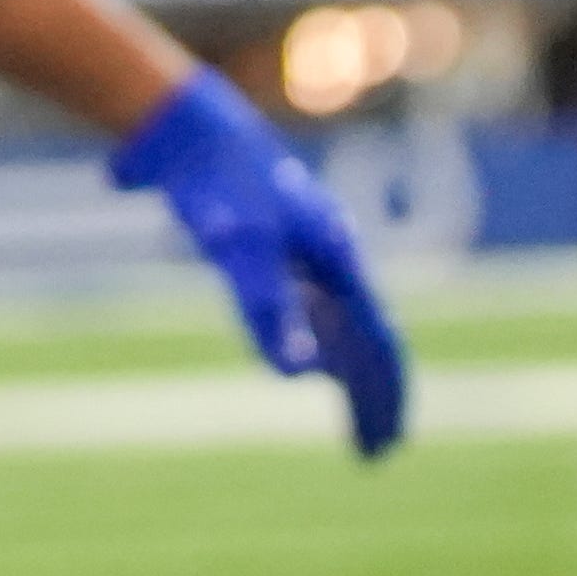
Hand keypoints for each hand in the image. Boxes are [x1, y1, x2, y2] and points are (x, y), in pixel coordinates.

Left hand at [110, 69, 405, 456]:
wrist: (191, 126)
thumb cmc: (222, 188)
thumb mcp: (242, 250)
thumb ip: (268, 309)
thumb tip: (294, 373)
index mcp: (338, 259)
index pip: (378, 343)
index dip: (384, 395)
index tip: (385, 445)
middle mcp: (333, 255)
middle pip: (366, 338)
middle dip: (373, 395)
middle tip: (375, 450)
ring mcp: (309, 248)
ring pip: (343, 322)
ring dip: (349, 373)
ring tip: (353, 418)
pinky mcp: (279, 242)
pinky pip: (317, 304)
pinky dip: (322, 342)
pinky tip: (311, 359)